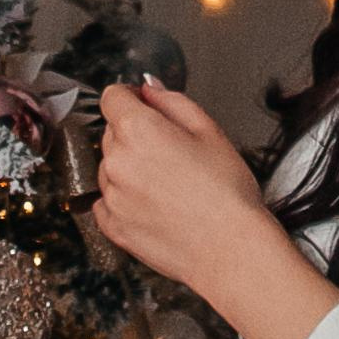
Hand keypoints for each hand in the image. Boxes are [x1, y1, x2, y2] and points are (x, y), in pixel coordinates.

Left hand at [93, 77, 272, 286]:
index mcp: (138, 130)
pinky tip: (156, 205)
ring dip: (129, 168)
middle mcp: (117, 162)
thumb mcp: (210, 130)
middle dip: (135, 134)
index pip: (112, 97)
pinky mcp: (113, 227)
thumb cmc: (227, 194)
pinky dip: (124, 200)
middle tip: (173, 152)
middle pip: (112, 132)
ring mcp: (111, 197)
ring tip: (169, 184)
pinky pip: (107, 202)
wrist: (231, 249)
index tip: (144, 104)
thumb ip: (172, 101)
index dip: (131, 97)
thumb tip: (149, 90)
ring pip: (110, 167)